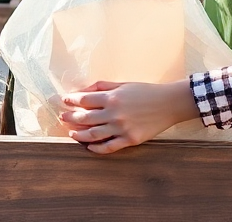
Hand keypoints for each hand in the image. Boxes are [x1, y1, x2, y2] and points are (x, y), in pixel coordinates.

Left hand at [59, 80, 197, 154]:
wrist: (169, 104)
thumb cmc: (145, 91)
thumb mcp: (123, 84)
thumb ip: (102, 86)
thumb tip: (84, 90)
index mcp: (112, 97)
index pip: (84, 100)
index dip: (71, 100)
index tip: (64, 100)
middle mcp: (114, 113)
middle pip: (84, 118)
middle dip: (70, 118)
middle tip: (62, 118)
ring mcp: (121, 128)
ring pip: (92, 135)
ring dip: (78, 134)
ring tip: (71, 133)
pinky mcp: (129, 140)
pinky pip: (108, 147)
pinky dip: (96, 149)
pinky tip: (89, 147)